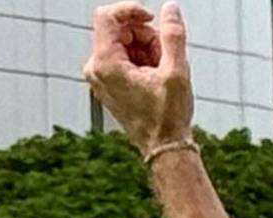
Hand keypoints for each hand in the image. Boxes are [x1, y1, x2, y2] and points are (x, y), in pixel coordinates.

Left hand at [83, 2, 195, 152]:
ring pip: (123, 43)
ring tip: (163, 71)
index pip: (107, 17)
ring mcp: (100, 77)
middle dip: (145, 36)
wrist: (163, 148)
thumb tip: (171, 9)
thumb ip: (173, 35)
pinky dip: (142, 60)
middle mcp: (96, 69)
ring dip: (147, 48)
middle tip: (166, 55)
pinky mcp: (108, 83)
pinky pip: (123, 58)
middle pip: (118, 30)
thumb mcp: (176, 72)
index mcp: (105, 64)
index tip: (153, 20)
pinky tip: (156, 77)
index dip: (132, 11)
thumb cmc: (167, 118)